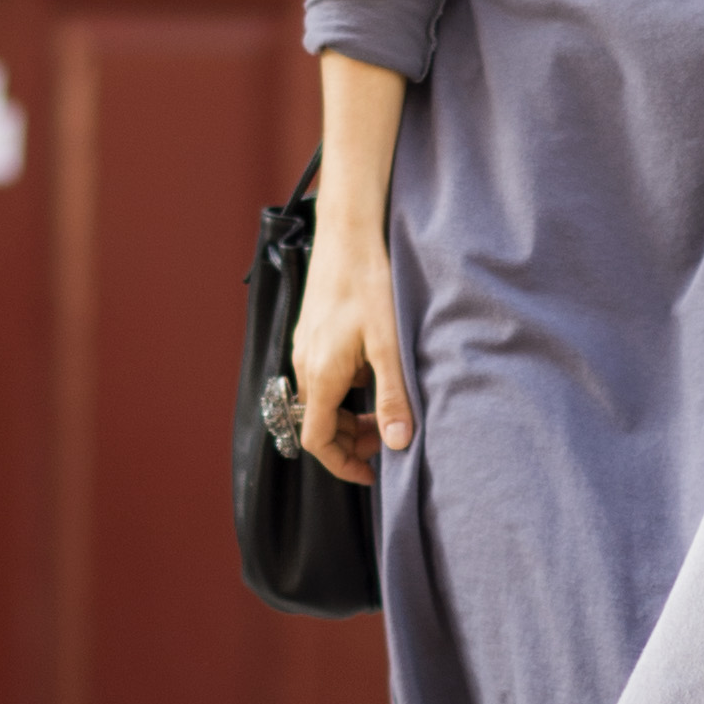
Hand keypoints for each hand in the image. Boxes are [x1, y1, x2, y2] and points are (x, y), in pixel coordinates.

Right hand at [292, 52, 412, 489]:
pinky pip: (324, 374)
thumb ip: (394, 396)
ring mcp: (305, 346)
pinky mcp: (313, 330)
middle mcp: (304, 364)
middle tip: (391, 437)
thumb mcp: (389, 344)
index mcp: (319, 375)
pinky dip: (347, 388)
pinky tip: (376, 366)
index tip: (373, 473)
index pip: (316, 440)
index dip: (343, 464)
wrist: (349, 231)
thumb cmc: (370, 283)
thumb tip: (400, 446)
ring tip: (389, 404)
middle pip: (319, 422)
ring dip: (352, 412)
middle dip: (352, 439)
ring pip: (323, 398)